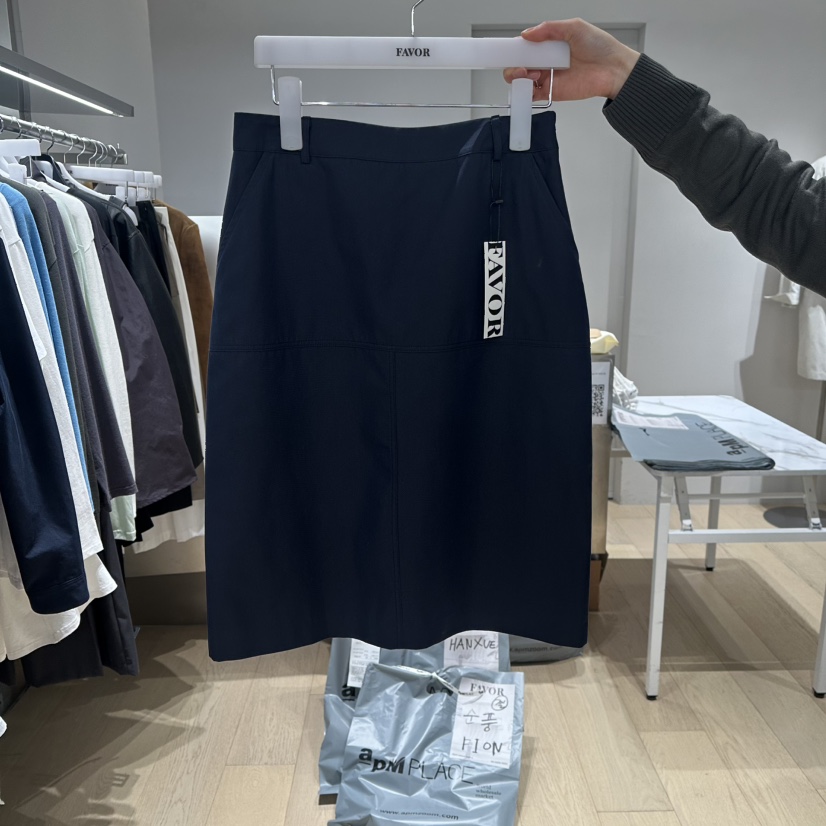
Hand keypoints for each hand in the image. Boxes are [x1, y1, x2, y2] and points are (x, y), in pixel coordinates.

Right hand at [504, 19, 640, 102]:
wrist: (612, 69)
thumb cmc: (600, 47)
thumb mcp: (573, 27)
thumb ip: (548, 29)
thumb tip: (526, 34)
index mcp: (549, 44)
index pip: (524, 46)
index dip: (514, 48)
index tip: (506, 48)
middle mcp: (545, 61)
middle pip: (518, 64)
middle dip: (513, 64)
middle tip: (522, 64)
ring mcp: (547, 78)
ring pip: (520, 79)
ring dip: (518, 76)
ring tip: (531, 73)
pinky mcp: (550, 93)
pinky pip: (530, 95)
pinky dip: (524, 92)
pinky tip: (531, 84)